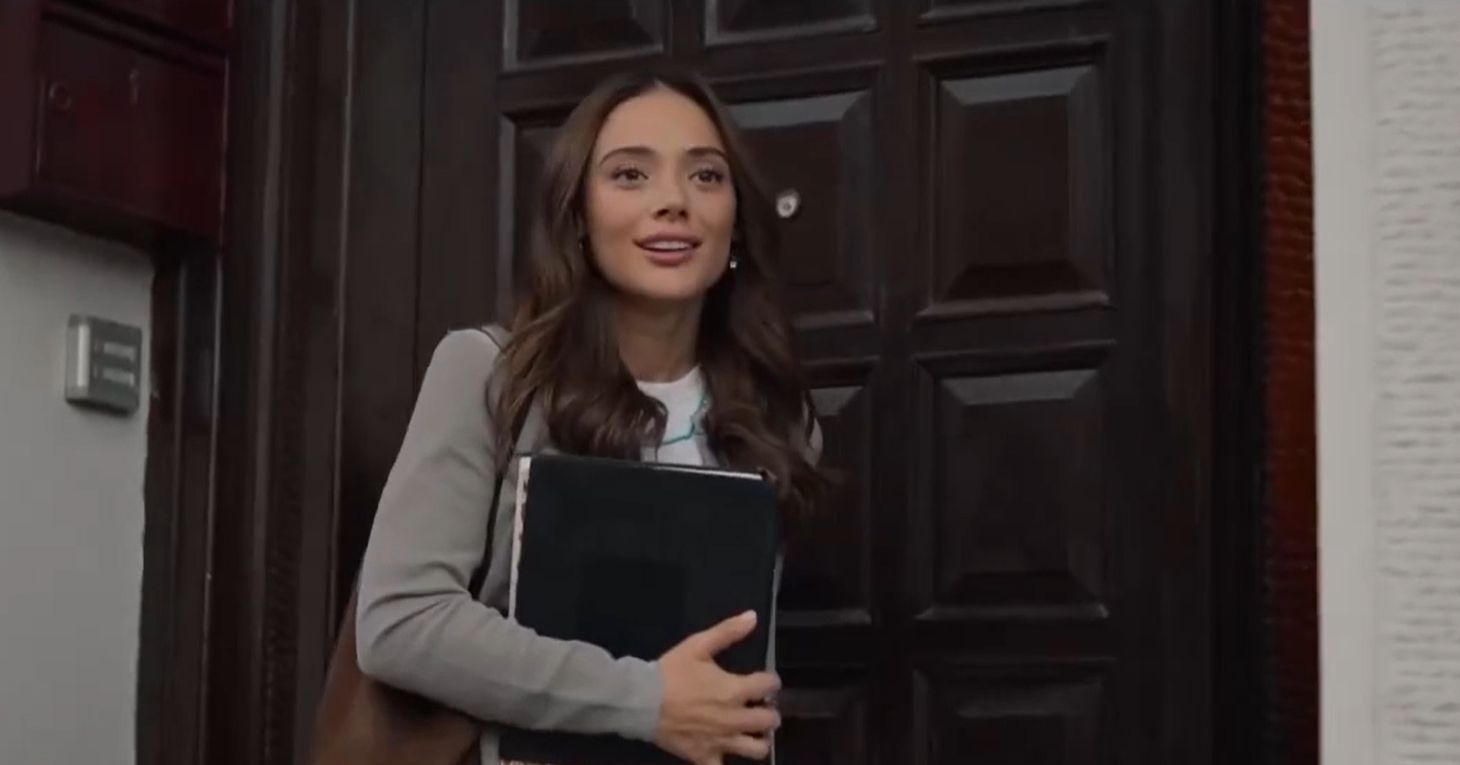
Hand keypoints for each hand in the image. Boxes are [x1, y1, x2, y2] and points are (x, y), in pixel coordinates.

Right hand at [654, 611, 780, 763]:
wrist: (640, 701)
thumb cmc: (670, 672)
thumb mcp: (698, 645)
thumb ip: (727, 632)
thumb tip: (753, 617)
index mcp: (735, 690)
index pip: (769, 685)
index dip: (771, 681)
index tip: (766, 680)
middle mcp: (734, 718)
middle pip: (770, 721)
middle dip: (770, 713)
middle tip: (761, 707)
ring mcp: (720, 741)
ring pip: (756, 750)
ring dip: (759, 741)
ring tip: (751, 732)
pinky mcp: (703, 757)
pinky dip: (725, 762)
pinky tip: (724, 753)